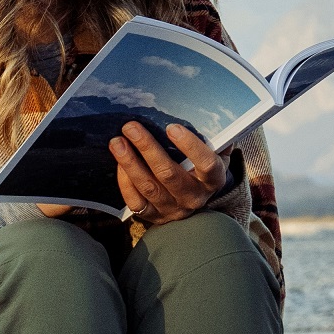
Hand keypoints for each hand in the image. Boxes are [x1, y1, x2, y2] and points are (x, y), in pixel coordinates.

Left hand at [112, 122, 228, 224]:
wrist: (194, 199)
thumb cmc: (202, 168)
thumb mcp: (215, 154)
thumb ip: (214, 139)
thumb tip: (207, 117)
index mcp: (213, 180)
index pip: (207, 165)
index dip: (190, 146)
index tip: (172, 127)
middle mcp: (193, 197)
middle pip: (168, 173)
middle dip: (147, 148)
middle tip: (131, 127)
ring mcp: (173, 208)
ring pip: (148, 187)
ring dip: (130, 163)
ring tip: (117, 142)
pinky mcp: (154, 216)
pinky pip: (135, 201)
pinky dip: (125, 182)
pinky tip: (119, 163)